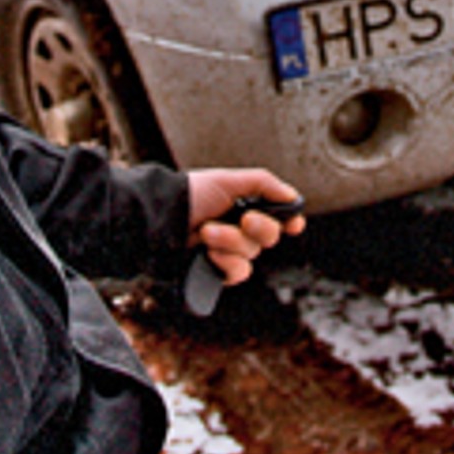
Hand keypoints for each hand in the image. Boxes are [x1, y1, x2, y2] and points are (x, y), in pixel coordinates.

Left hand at [187, 168, 307, 286]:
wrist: (159, 219)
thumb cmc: (189, 195)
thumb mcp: (227, 180)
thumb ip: (264, 184)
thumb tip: (293, 197)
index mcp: (244, 206)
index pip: (277, 217)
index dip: (290, 221)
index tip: (293, 223)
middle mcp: (239, 229)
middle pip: (270, 236)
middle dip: (259, 227)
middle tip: (243, 218)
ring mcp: (228, 252)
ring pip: (252, 254)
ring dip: (232, 241)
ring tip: (207, 232)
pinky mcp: (217, 271)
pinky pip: (238, 272)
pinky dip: (226, 262)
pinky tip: (209, 253)